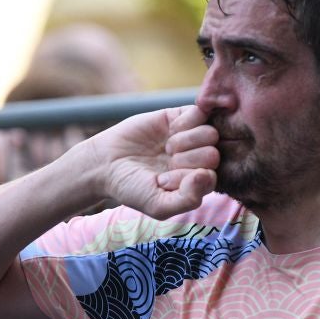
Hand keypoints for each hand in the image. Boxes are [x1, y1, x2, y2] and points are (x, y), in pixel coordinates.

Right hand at [68, 105, 218, 218]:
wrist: (105, 164)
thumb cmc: (132, 188)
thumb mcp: (159, 205)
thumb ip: (188, 199)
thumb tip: (207, 175)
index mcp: (197, 182)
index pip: (212, 177)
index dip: (190, 179)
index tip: (165, 181)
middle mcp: (198, 160)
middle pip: (214, 154)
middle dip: (189, 159)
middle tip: (167, 162)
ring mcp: (191, 137)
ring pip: (210, 133)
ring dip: (187, 141)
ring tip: (167, 148)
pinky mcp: (180, 116)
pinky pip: (199, 113)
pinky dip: (186, 122)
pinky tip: (170, 130)